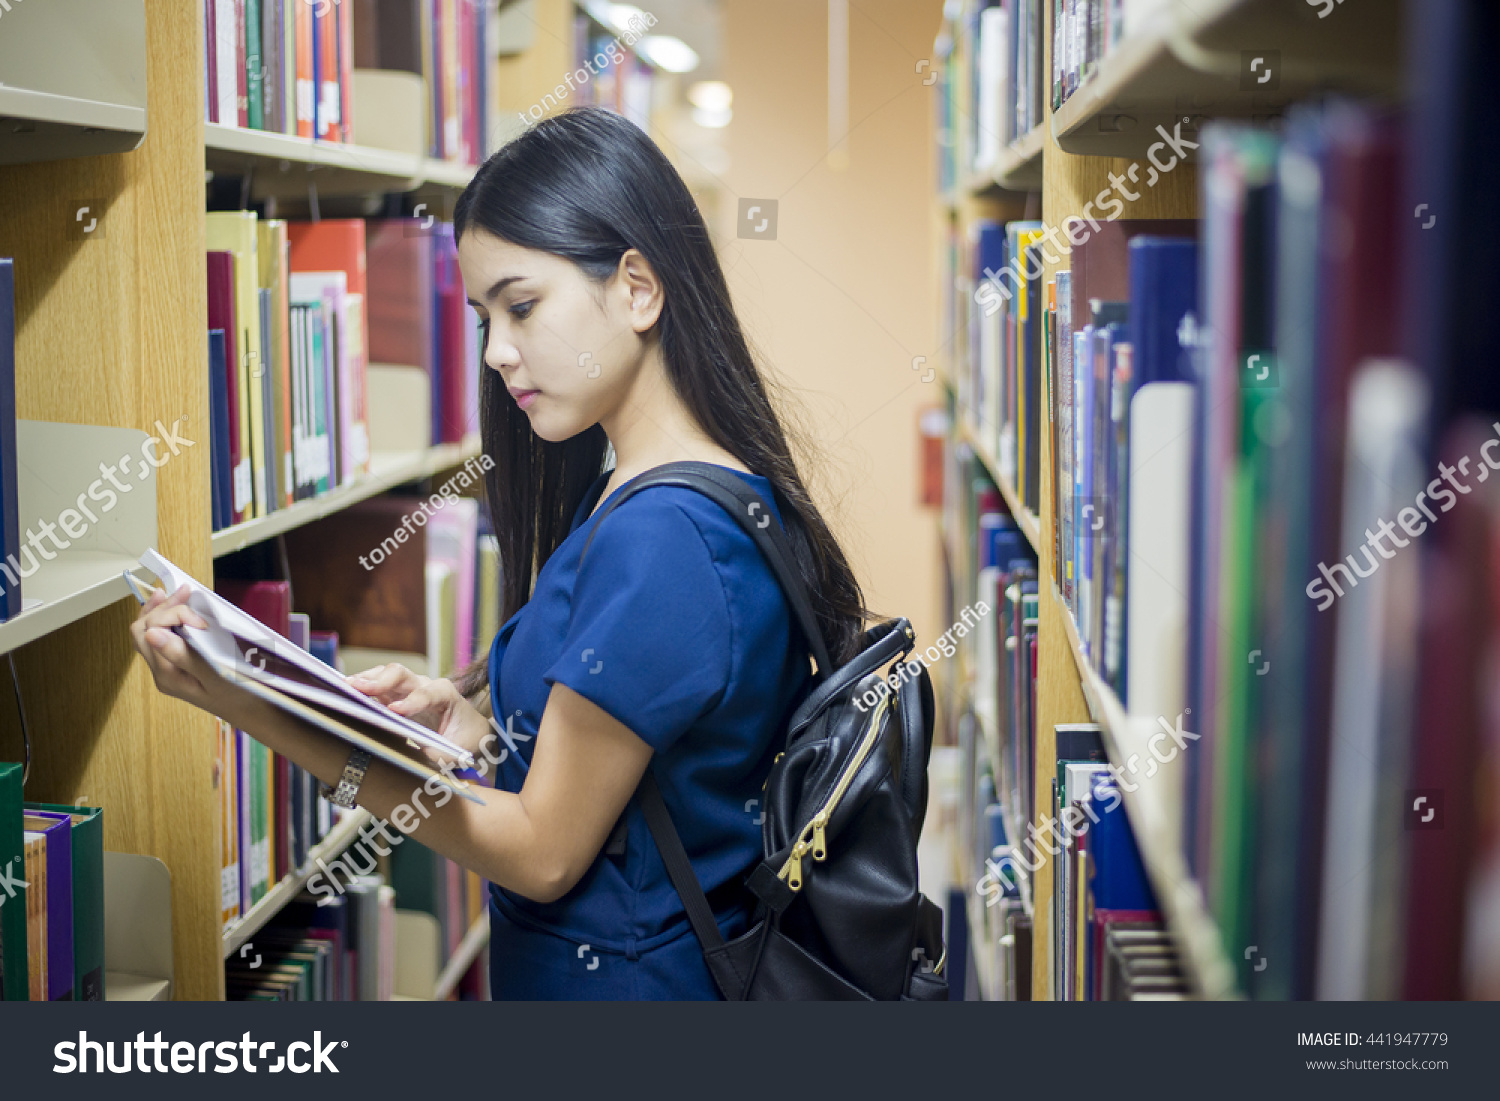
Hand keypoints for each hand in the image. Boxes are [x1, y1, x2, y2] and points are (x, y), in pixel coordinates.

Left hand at [129, 584, 231, 714]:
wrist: (251, 713)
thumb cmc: (238, 695)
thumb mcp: (213, 675)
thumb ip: (182, 655)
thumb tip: (152, 633)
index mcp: (166, 674)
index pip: (151, 631)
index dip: (171, 614)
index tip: (200, 618)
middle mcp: (160, 671)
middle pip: (143, 629)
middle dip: (162, 606)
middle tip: (186, 593)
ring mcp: (167, 668)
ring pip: (149, 631)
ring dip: (162, 609)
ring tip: (180, 593)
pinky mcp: (176, 665)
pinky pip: (161, 637)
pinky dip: (168, 619)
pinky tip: (179, 609)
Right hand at [347, 665, 488, 764]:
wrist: (467, 731)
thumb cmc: (464, 738)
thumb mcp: (459, 751)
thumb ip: (442, 753)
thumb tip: (423, 754)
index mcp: (445, 695)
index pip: (427, 694)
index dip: (411, 702)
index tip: (395, 711)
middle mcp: (424, 685)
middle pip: (400, 674)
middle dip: (380, 681)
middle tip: (358, 688)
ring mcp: (407, 688)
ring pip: (384, 675)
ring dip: (364, 680)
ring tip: (343, 687)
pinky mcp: (393, 696)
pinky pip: (375, 687)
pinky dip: (360, 688)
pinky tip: (343, 693)